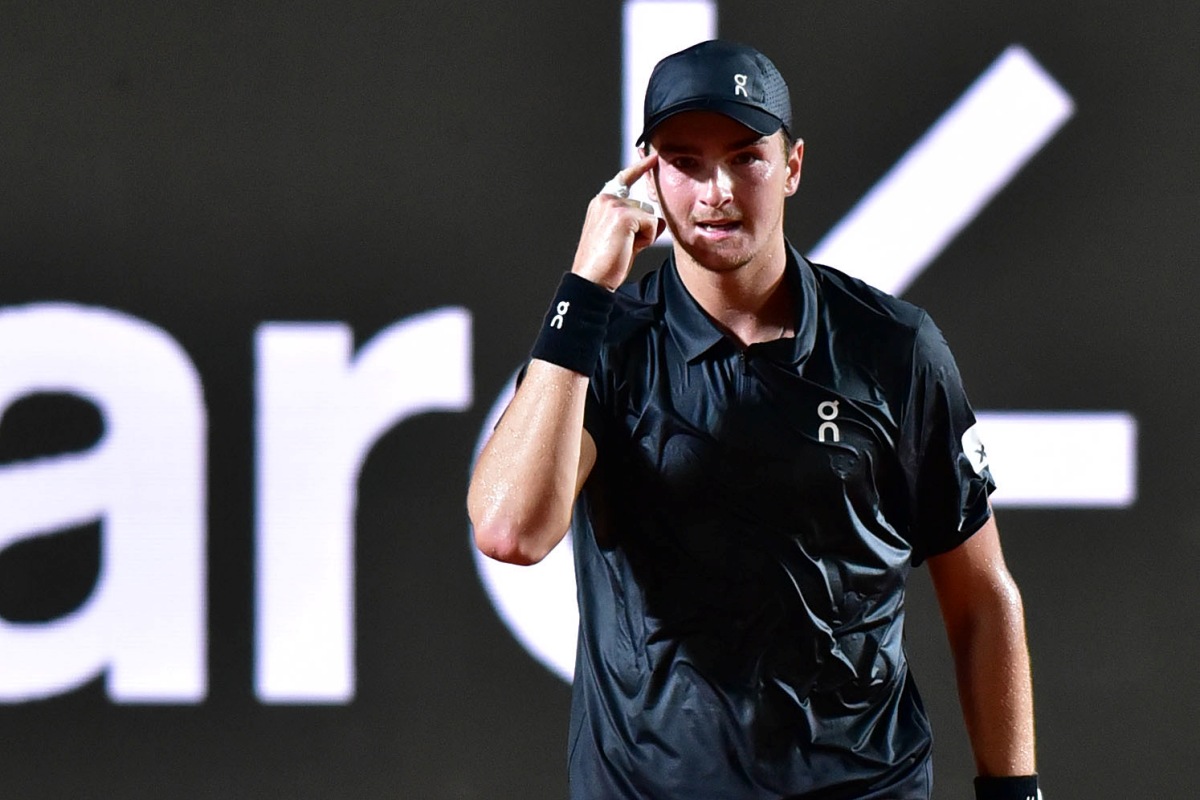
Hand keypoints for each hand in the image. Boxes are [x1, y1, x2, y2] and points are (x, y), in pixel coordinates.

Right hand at [571, 153, 663, 290]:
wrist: (591, 279)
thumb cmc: (605, 263)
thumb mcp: (622, 238)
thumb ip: (637, 224)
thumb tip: (659, 220)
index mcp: (601, 204)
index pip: (623, 180)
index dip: (639, 168)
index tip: (652, 157)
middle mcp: (606, 200)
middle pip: (645, 208)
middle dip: (643, 229)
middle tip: (623, 247)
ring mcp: (614, 206)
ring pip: (650, 217)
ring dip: (644, 235)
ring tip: (624, 248)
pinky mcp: (624, 216)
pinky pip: (653, 225)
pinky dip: (646, 240)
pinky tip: (628, 248)